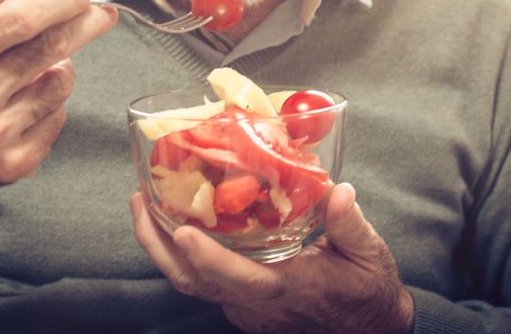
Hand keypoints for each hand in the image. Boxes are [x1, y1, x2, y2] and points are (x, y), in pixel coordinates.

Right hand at [0, 0, 116, 207]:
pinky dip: (51, 105)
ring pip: (60, 82)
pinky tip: (23, 107)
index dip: (57, 1)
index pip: (16, 19)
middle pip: (49, 47)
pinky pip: (58, 117)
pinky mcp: (12, 164)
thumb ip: (1, 3)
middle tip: (102, 12)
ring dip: (59, 67)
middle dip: (85, 23)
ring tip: (35, 70)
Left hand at [130, 183, 413, 333]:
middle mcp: (259, 303)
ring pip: (192, 284)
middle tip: (139, 200)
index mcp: (290, 287)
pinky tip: (176, 220)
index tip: (182, 233)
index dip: (209, 259)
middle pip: (195, 283)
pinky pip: (202, 282)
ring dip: (161, 247)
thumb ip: (350, 223)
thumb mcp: (369, 254)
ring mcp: (247, 308)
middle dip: (158, 244)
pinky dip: (180, 255)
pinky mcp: (244, 305)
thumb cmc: (368, 290)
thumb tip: (339, 190)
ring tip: (144, 204)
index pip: (242, 279)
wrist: (370, 331)